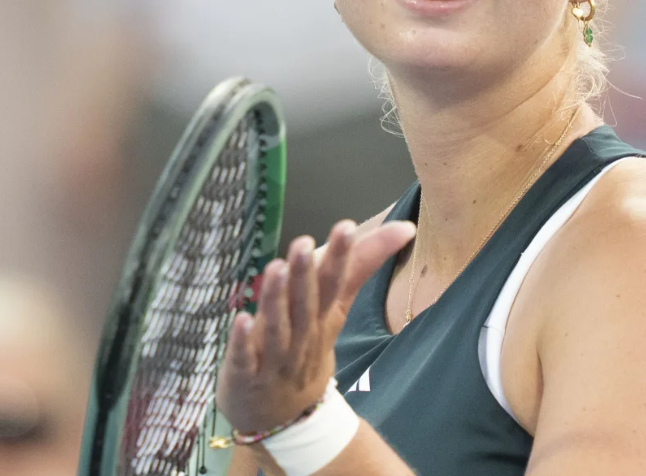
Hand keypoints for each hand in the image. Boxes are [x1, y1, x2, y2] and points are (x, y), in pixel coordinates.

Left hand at [216, 219, 415, 435]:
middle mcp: (303, 338)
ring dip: (276, 299)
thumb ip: (358, 265)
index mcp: (323, 319)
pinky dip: (243, 341)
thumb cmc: (307, 348)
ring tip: (275, 268)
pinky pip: (245, 358)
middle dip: (305, 274)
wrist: (285, 418)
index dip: (341, 257)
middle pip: (306, 304)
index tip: (346, 227)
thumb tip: (404, 228)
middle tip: (303, 242)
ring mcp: (274, 359)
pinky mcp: (245, 375)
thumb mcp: (335, 308)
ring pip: (278, 328)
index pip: (335, 285)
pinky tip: (241, 318)